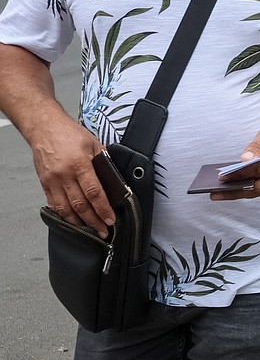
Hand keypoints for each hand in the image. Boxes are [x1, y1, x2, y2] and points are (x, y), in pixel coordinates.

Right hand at [31, 118, 112, 236]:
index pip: (94, 192)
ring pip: (66, 208)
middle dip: (94, 221)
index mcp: (80, 163)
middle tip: (103, 231)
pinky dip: (64, 215)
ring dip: (79, 223)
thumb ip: (104, 162)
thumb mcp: (94, 144)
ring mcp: (53, 180)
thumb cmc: (69, 134)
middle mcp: (64, 174)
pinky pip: (54, 204)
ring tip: (90, 231)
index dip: (103, 209)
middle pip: (80, 204)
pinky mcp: (45, 183)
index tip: (110, 219)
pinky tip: (73, 221)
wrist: (44, 128)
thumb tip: (115, 180)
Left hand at [209, 126, 259, 200]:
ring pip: (258, 192)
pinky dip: (246, 192)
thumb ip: (257, 145)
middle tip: (216, 192)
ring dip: (238, 194)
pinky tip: (232, 190)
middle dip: (236, 190)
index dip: (240, 173)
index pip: (259, 169)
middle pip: (258, 186)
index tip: (222, 176)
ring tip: (219, 193)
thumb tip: (244, 159)